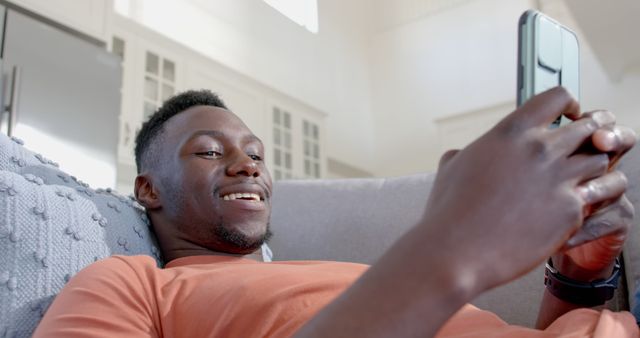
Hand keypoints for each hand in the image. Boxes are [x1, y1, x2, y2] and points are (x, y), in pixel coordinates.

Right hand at [420, 87, 625, 291]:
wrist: (455, 251)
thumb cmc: (449, 212)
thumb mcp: (451, 168)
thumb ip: (465, 153)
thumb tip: (460, 155)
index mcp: (511, 133)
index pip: (557, 97)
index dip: (569, 106)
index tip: (569, 117)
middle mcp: (540, 150)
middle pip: (590, 127)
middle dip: (589, 137)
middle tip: (581, 151)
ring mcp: (559, 179)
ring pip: (601, 160)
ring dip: (593, 169)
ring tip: (580, 181)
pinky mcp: (571, 211)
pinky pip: (598, 197)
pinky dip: (589, 202)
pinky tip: (573, 209)